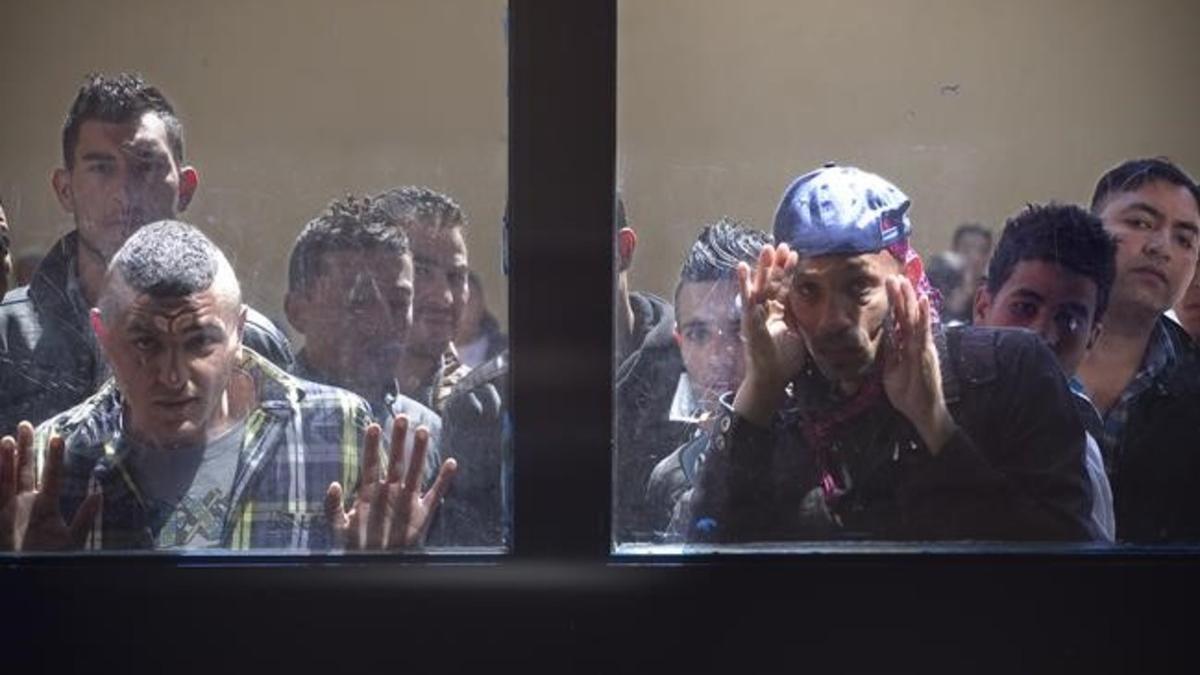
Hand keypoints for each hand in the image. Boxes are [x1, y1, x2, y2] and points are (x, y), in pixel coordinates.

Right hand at [0, 422, 100, 550]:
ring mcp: (9, 509)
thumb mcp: (72, 540)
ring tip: (8, 438)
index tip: (57, 437)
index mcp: (45, 506)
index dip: (54, 458)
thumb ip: (84, 518)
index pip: (51, 476)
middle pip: (25, 470)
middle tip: (25, 425)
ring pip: (7, 478)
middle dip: (25, 449)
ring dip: (6, 459)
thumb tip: (98, 493)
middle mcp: (25, 503)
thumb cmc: (50, 560)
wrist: (28, 577)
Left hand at [325, 415, 457, 548]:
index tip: (374, 426)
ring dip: (419, 452)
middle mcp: (390, 491)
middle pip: (395, 460)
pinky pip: (435, 493)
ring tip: (423, 431)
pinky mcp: (422, 513)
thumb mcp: (338, 528)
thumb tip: (333, 485)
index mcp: (369, 492)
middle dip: (398, 440)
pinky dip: (443, 480)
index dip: (372, 445)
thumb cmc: (355, 546)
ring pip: (415, 471)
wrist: (375, 564)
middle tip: (402, 418)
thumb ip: (333, 507)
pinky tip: (450, 464)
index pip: (371, 463)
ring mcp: (407, 500)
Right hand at [732, 243, 806, 425]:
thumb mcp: (800, 334)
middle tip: (781, 244)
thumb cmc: (785, 360)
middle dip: (776, 264)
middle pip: (771, 282)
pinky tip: (741, 268)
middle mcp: (764, 310)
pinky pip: (746, 299)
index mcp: (777, 312)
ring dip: (762, 267)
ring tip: (766, 248)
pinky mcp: (748, 321)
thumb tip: (823, 307)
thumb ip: (804, 318)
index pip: (783, 287)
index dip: (788, 271)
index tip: (795, 253)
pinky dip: (743, 283)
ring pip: (759, 285)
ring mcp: (754, 314)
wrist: (771, 378)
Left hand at [882, 276, 956, 454]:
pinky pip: (923, 332)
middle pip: (907, 314)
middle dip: (900, 295)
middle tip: (893, 276)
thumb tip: (883, 339)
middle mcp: (916, 342)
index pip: (899, 320)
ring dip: (909, 299)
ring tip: (904, 281)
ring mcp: (922, 346)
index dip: (894, 304)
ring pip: (915, 319)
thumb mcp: (891, 371)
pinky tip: (922, 301)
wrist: (922, 411)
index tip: (889, 285)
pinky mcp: (926, 353)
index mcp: (907, 345)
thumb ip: (889, 354)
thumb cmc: (908, 393)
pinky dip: (923, 316)